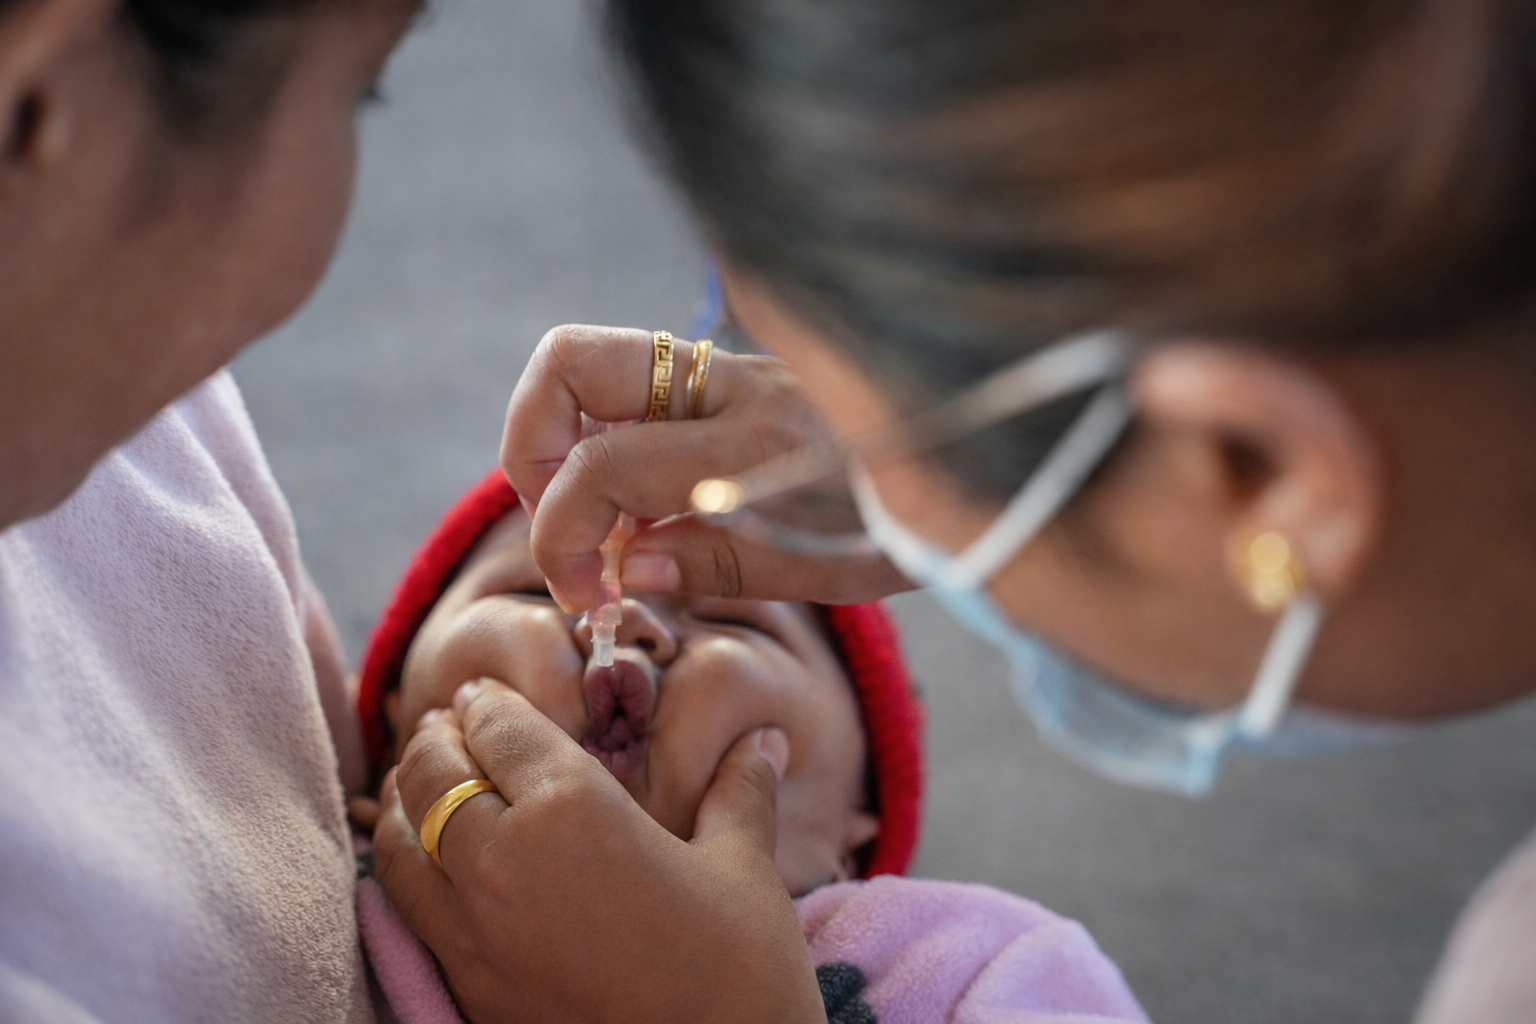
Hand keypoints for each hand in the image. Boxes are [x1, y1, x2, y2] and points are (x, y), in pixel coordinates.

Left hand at [372, 677, 828, 1023]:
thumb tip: (768, 740)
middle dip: (436, 740)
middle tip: (449, 726)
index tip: (483, 694)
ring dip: (404, 800)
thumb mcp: (744, 867)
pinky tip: (425, 862)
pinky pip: (406, 909)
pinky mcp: (468, 989)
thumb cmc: (739, 972)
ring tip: (422, 782)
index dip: (486, 702)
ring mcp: (475, 932)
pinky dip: (402, 868)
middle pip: (433, 774)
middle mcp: (505, 860)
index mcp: (572, 809)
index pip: (499, 728)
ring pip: (398, 840)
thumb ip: (742, 792)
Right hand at [502, 324, 909, 611]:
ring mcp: (732, 367)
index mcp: (756, 444)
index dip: (561, 537)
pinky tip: (645, 505)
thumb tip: (621, 568)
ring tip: (600, 520)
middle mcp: (734, 384)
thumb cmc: (913, 520)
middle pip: (568, 359)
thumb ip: (716, 566)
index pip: (603, 465)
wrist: (983, 454)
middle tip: (563, 523)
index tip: (589, 597)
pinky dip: (608, 438)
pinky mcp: (736, 371)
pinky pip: (638, 385)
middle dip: (529, 446)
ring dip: (565, 438)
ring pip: (595, 359)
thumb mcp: (828, 574)